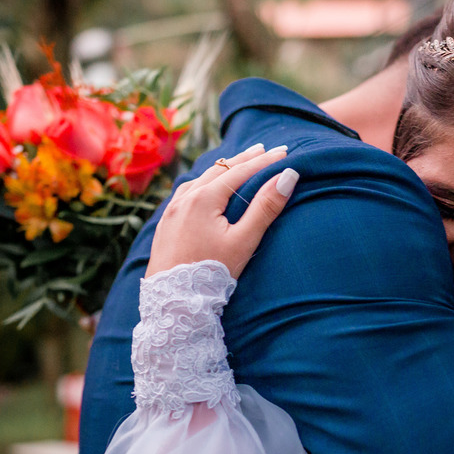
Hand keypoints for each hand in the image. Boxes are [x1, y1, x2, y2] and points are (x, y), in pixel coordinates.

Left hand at [147, 144, 297, 278]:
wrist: (173, 303)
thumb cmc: (211, 274)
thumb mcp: (244, 241)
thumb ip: (265, 208)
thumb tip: (288, 177)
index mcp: (203, 199)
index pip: (240, 172)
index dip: (264, 162)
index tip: (284, 152)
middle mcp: (184, 199)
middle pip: (219, 171)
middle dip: (243, 160)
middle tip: (264, 149)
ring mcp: (171, 211)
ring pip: (199, 179)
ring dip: (221, 170)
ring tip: (236, 163)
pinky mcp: (165, 224)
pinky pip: (185, 193)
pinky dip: (202, 183)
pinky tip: (204, 187)